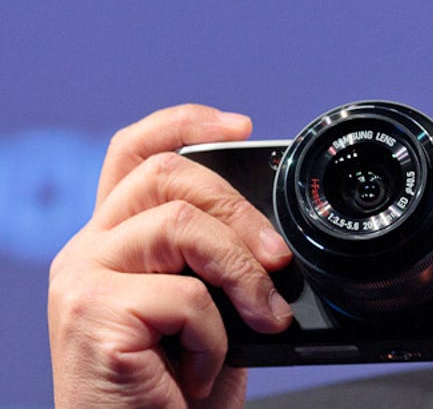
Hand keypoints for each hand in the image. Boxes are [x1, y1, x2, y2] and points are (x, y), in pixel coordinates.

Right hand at [48, 104, 293, 407]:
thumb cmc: (175, 392)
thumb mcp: (204, 310)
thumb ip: (213, 260)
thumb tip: (271, 232)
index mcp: (115, 241)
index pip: (136, 152)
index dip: (184, 123)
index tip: (241, 127)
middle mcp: (87, 251)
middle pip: (167, 174)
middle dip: (240, 210)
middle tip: (278, 261)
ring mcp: (82, 281)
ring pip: (180, 225)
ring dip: (242, 275)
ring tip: (260, 321)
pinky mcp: (92, 317)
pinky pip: (184, 296)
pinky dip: (216, 338)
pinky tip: (204, 370)